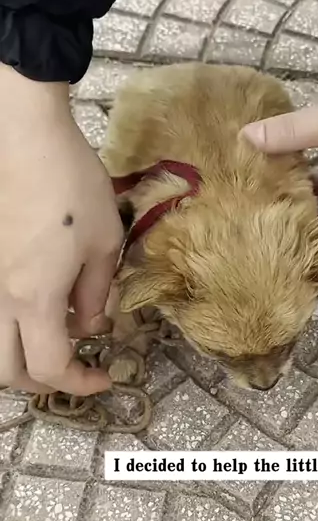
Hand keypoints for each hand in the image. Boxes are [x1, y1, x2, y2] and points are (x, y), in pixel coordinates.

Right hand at [0, 64, 122, 393]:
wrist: (23, 137)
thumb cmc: (70, 186)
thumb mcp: (104, 242)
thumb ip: (97, 293)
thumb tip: (91, 324)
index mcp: (34, 299)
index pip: (50, 367)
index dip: (80, 383)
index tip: (105, 376)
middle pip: (6, 372)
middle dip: (41, 380)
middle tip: (73, 363)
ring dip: (16, 357)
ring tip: (48, 338)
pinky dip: (7, 325)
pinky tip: (30, 304)